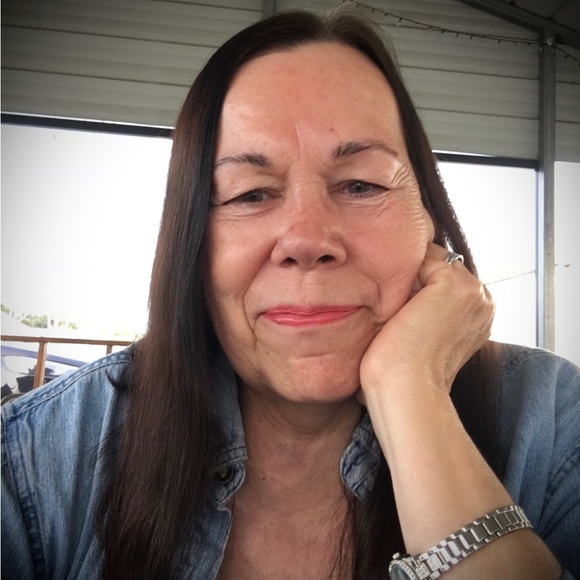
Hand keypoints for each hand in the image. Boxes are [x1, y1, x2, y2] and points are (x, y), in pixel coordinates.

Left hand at [359, 243, 493, 400]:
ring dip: (408, 277)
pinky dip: (404, 277)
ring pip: (431, 260)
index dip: (417, 286)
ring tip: (398, 311)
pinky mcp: (455, 284)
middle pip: (439, 265)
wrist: (407, 388)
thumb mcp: (425, 331)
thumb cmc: (406, 369)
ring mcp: (473, 290)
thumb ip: (428, 304)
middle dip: (414, 278)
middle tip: (399, 313)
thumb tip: (406, 282)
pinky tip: (399, 307)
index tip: (403, 313)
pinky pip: (423, 260)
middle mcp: (484, 300)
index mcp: (480, 313)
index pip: (445, 277)